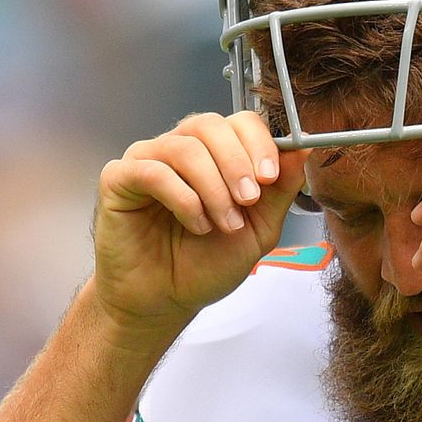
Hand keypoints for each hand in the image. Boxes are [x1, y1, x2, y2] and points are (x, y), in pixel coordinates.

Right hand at [93, 112, 306, 334]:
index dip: (259, 143)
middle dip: (237, 162)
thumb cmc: (205, 263)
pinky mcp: (119, 178)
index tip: (269, 177)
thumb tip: (302, 150)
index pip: (239, 121)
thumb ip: (280, 190)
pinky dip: (183, 198)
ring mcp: (147, 160)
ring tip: (223, 224)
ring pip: (185, 147)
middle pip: (210, 124)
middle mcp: (180, 148)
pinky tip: (195, 224)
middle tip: (248, 200)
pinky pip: (153, 171)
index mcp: (215, 154)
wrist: (166, 300)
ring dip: (213, 188)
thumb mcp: (259, 229)